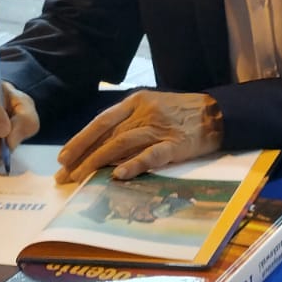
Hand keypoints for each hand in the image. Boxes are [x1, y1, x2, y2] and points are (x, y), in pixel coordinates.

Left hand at [55, 90, 223, 182]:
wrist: (219, 113)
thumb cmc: (182, 112)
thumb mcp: (152, 108)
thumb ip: (129, 124)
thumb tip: (99, 147)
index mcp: (137, 102)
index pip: (101, 122)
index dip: (80, 140)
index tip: (63, 158)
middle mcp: (144, 113)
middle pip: (107, 136)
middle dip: (82, 157)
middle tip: (64, 177)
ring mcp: (159, 128)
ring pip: (121, 145)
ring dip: (97, 163)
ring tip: (80, 179)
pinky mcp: (175, 145)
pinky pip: (150, 156)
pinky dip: (133, 166)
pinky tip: (117, 176)